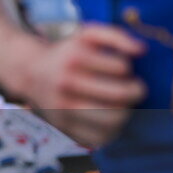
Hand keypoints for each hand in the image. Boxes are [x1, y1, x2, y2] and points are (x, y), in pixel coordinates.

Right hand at [15, 23, 146, 147]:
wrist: (31, 72)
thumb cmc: (68, 53)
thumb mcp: (87, 34)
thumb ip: (115, 35)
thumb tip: (142, 51)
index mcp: (74, 58)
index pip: (121, 67)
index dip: (129, 68)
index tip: (124, 69)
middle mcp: (66, 83)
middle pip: (120, 95)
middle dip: (137, 92)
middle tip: (135, 89)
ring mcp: (62, 108)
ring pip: (113, 120)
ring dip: (127, 112)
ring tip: (123, 105)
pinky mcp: (62, 126)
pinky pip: (100, 137)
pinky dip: (112, 130)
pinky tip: (110, 119)